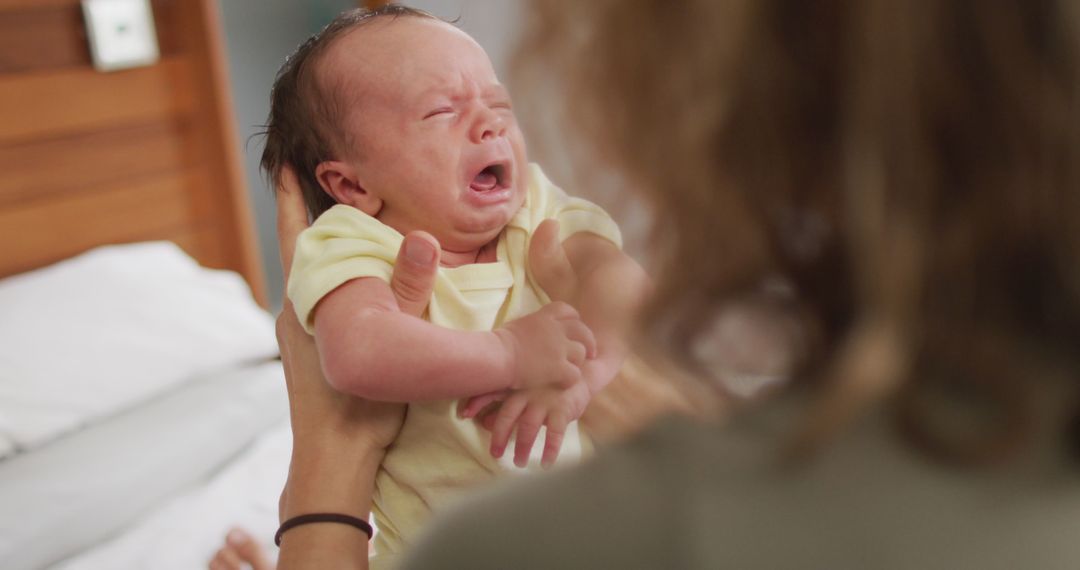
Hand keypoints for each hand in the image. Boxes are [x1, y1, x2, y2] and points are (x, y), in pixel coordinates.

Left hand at [275, 165, 440, 517]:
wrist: (334, 459)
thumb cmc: (360, 405)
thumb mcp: (395, 340)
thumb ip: (409, 289)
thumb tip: (423, 238)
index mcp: (306, 302)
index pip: (293, 237)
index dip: (287, 199)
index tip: (284, 163)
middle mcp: (296, 312)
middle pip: (303, 252)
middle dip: (315, 217)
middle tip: (338, 184)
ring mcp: (301, 333)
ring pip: (315, 278)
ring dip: (331, 252)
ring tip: (356, 225)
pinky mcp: (313, 349)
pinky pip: (323, 300)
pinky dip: (340, 280)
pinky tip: (364, 281)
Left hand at [482, 380, 591, 467]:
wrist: (581, 370)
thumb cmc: (547, 383)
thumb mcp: (525, 389)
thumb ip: (504, 403)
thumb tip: (482, 423)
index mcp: (516, 385)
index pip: (492, 392)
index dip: (477, 402)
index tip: (464, 414)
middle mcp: (528, 391)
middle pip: (508, 415)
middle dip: (499, 435)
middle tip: (495, 455)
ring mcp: (545, 400)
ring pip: (529, 426)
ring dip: (522, 446)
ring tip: (518, 463)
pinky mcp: (563, 409)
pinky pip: (555, 433)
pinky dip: (550, 450)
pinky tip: (546, 464)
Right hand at [494, 301, 596, 389]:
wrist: (496, 357)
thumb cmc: (497, 344)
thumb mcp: (517, 325)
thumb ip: (533, 326)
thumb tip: (533, 328)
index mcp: (544, 317)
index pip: (568, 311)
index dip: (575, 320)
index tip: (575, 330)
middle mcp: (555, 329)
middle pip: (582, 331)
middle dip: (588, 342)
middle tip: (591, 353)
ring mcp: (559, 348)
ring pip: (581, 353)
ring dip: (576, 363)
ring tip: (567, 372)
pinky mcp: (558, 368)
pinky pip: (575, 374)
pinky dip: (569, 381)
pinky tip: (561, 384)